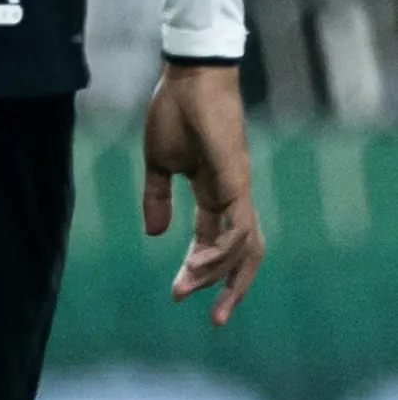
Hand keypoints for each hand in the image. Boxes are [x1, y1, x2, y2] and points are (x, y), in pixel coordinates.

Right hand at [141, 61, 262, 322]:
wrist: (188, 79)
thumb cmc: (172, 112)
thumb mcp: (157, 164)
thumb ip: (156, 198)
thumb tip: (155, 233)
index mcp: (213, 193)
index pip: (213, 241)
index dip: (199, 269)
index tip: (177, 293)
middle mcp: (231, 197)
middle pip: (242, 255)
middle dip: (230, 290)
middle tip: (214, 320)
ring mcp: (237, 190)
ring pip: (245, 247)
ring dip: (222, 276)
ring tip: (191, 291)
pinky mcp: (236, 182)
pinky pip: (237, 227)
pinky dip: (221, 250)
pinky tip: (198, 263)